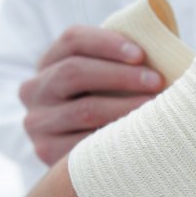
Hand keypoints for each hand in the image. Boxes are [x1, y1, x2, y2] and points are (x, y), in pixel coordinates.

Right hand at [19, 26, 164, 165]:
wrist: (84, 157)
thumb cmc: (109, 105)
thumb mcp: (105, 78)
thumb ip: (123, 59)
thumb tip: (161, 39)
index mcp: (48, 62)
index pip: (73, 40)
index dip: (107, 43)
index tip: (141, 54)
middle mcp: (34, 89)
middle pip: (74, 72)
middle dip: (120, 75)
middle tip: (157, 82)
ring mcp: (37, 122)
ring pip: (83, 109)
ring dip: (124, 107)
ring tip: (154, 109)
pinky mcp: (46, 151)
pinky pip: (84, 143)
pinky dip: (114, 138)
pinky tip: (137, 136)